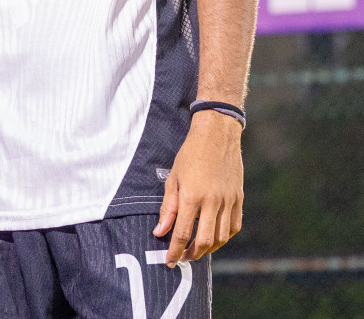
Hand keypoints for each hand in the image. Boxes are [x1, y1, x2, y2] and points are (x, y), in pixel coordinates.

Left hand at [155, 110, 243, 263]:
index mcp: (191, 196)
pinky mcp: (239, 199)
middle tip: (184, 258)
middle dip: (192, 254)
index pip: (182, 233)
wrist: (216, 137)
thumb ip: (167, 208)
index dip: (175, 250)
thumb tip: (160, 232)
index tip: (170, 261)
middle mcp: (212, 202)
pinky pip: (234, 227)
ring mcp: (228, 202)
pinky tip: (215, 237)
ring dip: (209, 249)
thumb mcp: (173, 179)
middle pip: (204, 240)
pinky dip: (225, 237)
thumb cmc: (190, 156)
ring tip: (197, 250)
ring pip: (221, 237)